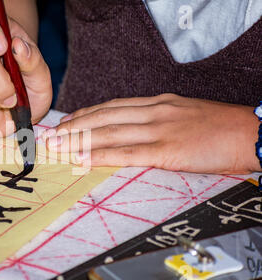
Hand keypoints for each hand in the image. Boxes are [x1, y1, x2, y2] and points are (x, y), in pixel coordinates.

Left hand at [44, 94, 260, 173]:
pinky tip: (83, 160)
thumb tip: (135, 130)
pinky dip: (101, 156)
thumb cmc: (220, 126)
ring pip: (110, 133)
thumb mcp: (184, 113)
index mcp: (158, 103)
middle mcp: (154, 112)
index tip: (68, 122)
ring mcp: (160, 129)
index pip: (112, 107)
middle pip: (104, 117)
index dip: (86, 115)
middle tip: (53, 136)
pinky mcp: (168, 150)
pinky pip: (127, 153)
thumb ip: (158, 119)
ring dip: (79, 141)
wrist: (251, 132)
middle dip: (74, 126)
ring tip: (58, 147)